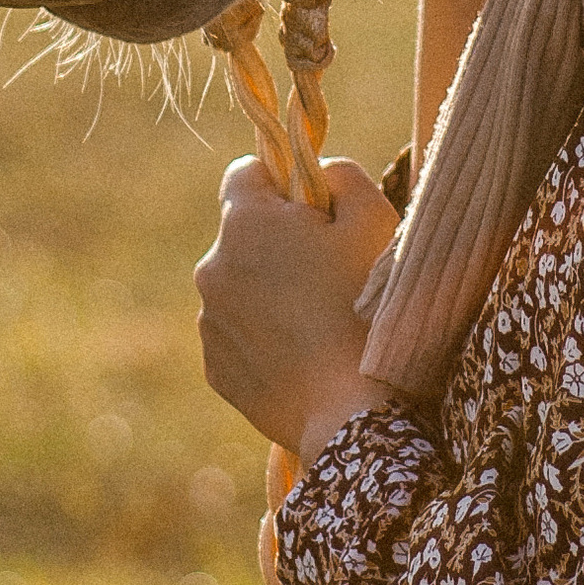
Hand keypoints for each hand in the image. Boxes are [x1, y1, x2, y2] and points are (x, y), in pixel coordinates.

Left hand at [195, 154, 401, 459]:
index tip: (314, 208)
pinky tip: (307, 355)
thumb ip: (343, 177)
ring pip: (241, 286)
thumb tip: (318, 174)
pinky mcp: (215, 367)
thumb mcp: (374, 221)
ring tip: (323, 321)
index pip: (246, 172)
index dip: (283, 182)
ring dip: (272, 291)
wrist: (349, 412)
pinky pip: (240, 334)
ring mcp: (209, 320)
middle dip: (281, 242)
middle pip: (246, 235)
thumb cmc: (367, 307)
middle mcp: (212, 266)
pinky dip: (267, 337)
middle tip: (331, 271)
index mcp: (246, 222)